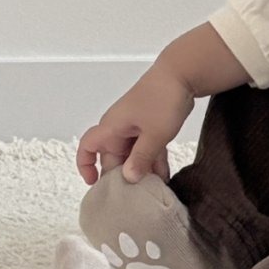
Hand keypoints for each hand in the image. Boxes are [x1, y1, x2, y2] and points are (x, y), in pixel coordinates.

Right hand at [75, 63, 196, 185]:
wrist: (182, 72)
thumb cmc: (162, 100)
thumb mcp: (154, 134)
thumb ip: (141, 158)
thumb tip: (128, 178)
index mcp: (112, 128)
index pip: (88, 147)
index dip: (86, 165)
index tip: (94, 182)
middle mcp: (120, 128)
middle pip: (114, 158)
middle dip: (124, 176)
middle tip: (137, 196)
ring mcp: (136, 126)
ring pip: (134, 154)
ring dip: (143, 170)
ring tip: (154, 190)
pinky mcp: (152, 124)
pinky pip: (148, 147)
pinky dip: (154, 160)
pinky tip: (166, 176)